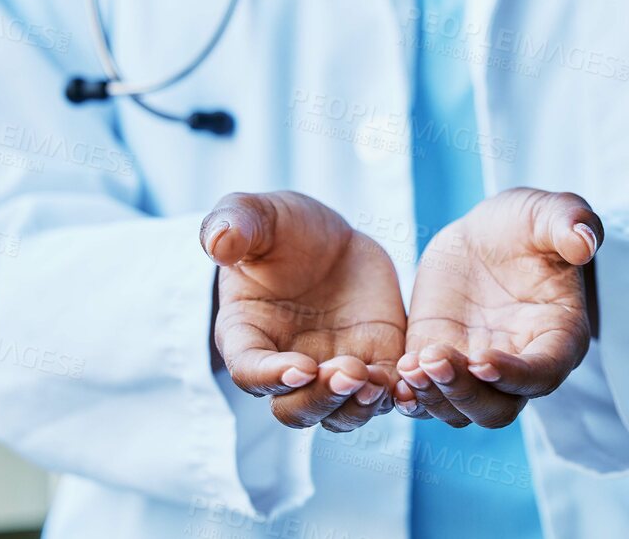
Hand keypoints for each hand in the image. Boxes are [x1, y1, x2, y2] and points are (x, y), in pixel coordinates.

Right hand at [201, 191, 405, 431]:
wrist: (328, 238)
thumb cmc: (280, 229)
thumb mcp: (256, 215)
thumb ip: (234, 224)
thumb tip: (218, 243)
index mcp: (247, 335)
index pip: (249, 371)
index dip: (270, 377)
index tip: (300, 367)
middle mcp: (286, 365)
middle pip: (295, 409)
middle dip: (321, 398)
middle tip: (349, 371)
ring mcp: (330, 370)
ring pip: (340, 413)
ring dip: (357, 406)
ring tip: (378, 379)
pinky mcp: (373, 362)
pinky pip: (383, 395)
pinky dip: (395, 397)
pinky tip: (410, 380)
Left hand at [395, 187, 601, 427]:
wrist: (485, 235)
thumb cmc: (526, 225)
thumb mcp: (547, 212)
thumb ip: (570, 222)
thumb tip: (586, 240)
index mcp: (558, 336)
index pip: (543, 373)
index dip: (515, 375)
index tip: (481, 360)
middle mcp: (520, 365)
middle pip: (498, 408)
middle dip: (466, 394)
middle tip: (435, 360)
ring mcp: (477, 371)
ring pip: (460, 410)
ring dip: (434, 397)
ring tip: (411, 366)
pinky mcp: (441, 362)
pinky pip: (428, 395)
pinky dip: (413, 395)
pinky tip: (397, 377)